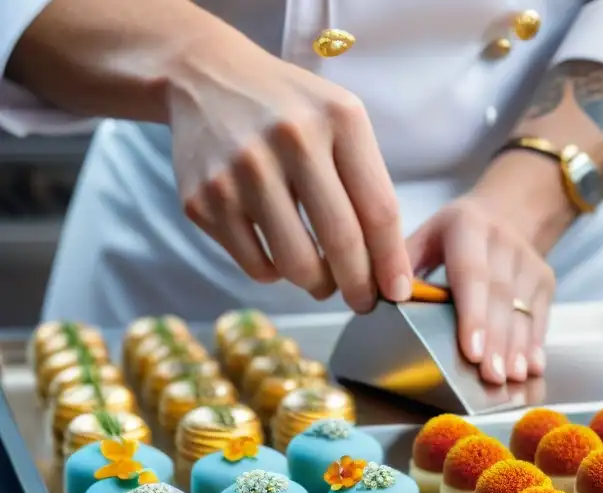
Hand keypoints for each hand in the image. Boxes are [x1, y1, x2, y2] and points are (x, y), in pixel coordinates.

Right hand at [168, 44, 411, 310]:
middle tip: (364, 302)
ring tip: (322, 279)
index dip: (392, 261)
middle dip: (359, 286)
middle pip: (341, 241)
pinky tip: (280, 254)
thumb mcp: (340, 120)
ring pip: (296, 263)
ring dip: (317, 284)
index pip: (378, 209)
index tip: (398, 291)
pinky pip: (256, 265)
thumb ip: (367, 181)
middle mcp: (290, 140)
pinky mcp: (204, 199)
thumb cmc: (289, 109)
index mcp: (337, 119)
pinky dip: (276, 273)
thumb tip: (386, 266)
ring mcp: (242, 171)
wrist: (204, 79)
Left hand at [407, 194, 555, 384]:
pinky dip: (535, 343)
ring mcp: (529, 260)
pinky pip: (541, 315)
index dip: (473, 315)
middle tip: (491, 376)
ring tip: (511, 378)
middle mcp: (503, 241)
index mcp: (466, 227)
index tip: (471, 350)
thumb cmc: (452, 236)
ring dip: (518, 347)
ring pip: (523, 309)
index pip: (472, 275)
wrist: (506, 213)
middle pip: (501, 297)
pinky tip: (531, 367)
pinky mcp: (545, 278)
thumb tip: (376, 296)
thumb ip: (403, 264)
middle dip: (497, 340)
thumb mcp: (424, 237)